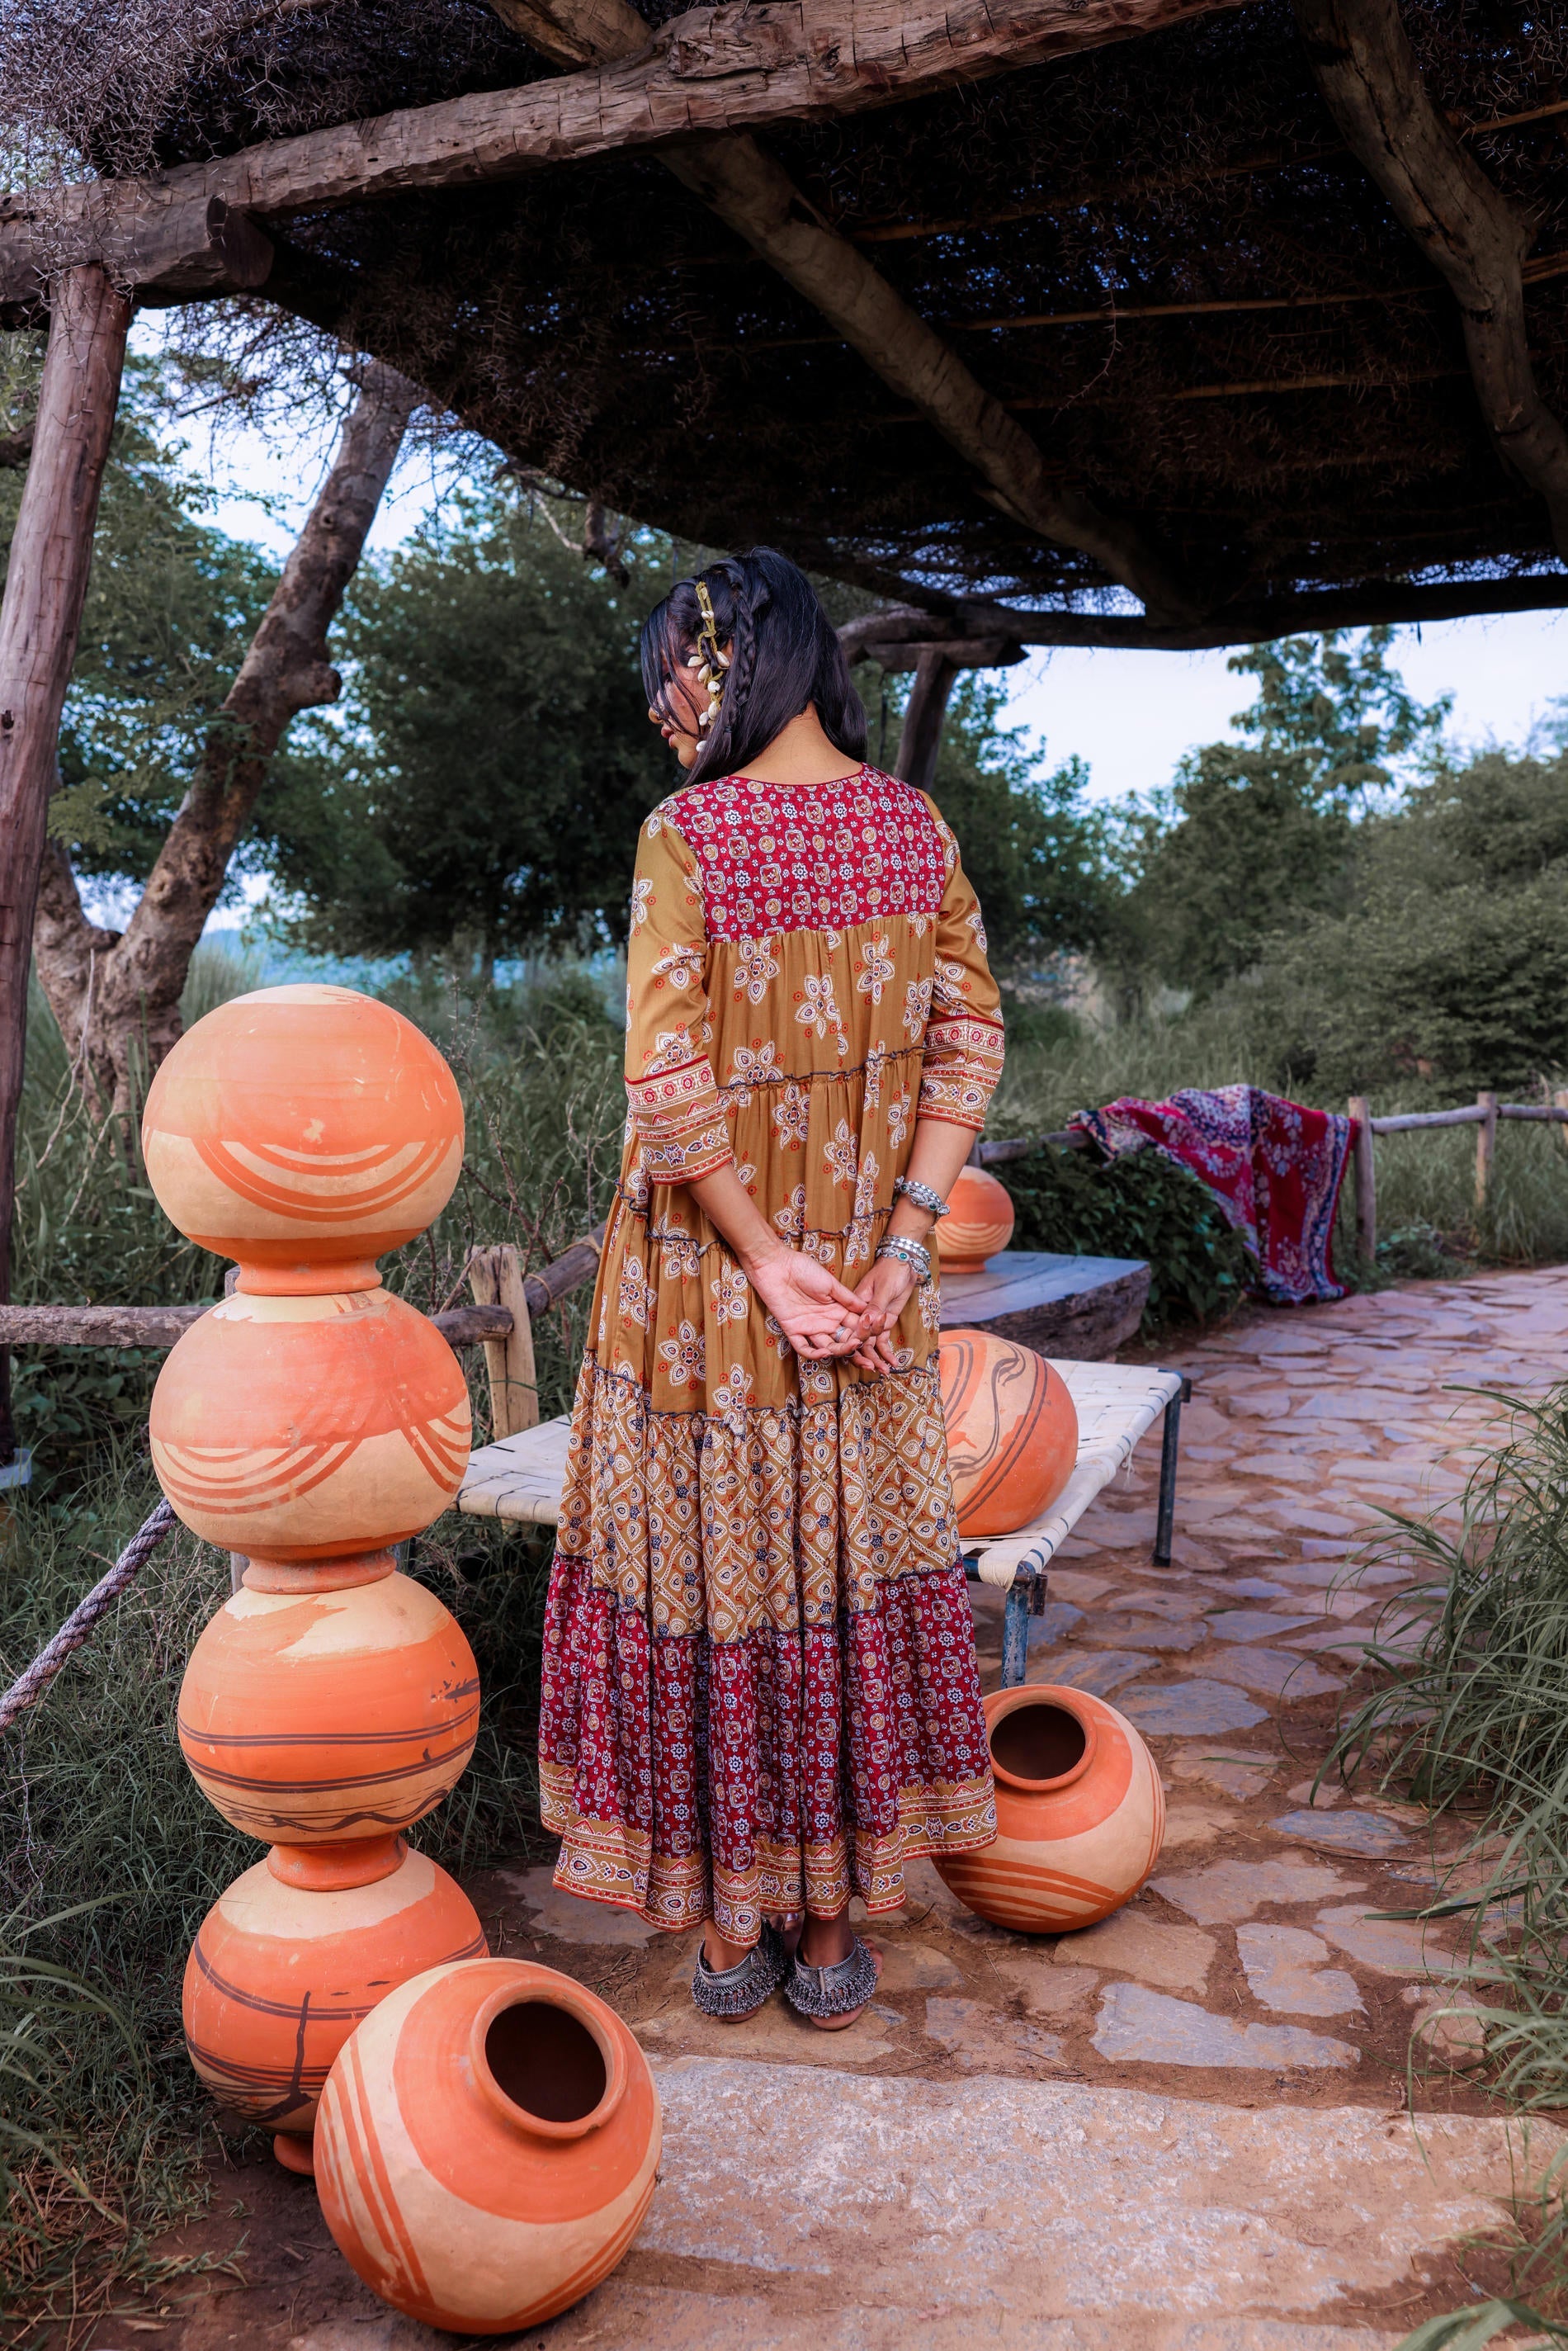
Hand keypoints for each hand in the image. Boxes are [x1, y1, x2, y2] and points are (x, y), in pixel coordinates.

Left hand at [741, 1241, 885, 1360]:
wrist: (776, 1264)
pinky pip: (803, 1348)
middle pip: (844, 1340)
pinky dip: (814, 1354)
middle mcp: (825, 1321)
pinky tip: (826, 1352)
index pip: (855, 1326)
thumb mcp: (830, 1284)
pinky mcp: (792, 1330)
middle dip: (855, 1344)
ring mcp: (809, 1327)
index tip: (875, 1330)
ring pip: (827, 1347)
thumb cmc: (803, 1269)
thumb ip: (848, 1299)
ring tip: (850, 1347)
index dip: (865, 1330)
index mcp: (836, 1309)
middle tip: (863, 1342)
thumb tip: (868, 1309)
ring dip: (839, 1350)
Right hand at [844, 1255, 917, 1374]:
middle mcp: (860, 1316)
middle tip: (873, 1368)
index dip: (853, 1343)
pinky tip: (893, 1363)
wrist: (904, 1263)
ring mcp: (873, 1320)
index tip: (860, 1353)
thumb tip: (867, 1322)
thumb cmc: (891, 1270)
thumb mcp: (883, 1288)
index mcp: (853, 1306)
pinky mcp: (884, 1321)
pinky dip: (887, 1351)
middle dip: (865, 1356)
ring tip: (885, 1371)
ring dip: (877, 1358)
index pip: (849, 1328)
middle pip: (857, 1340)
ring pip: (870, 1344)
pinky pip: (882, 1339)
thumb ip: (876, 1306)